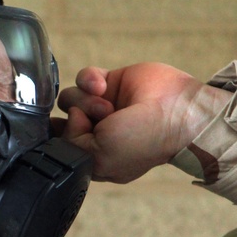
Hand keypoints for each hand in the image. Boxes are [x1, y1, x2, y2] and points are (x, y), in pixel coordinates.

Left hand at [56, 63, 231, 182]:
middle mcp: (97, 133)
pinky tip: (103, 85)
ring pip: (71, 98)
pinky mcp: (109, 84)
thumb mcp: (100, 158)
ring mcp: (103, 107)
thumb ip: (71, 145)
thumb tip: (68, 119)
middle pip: (63, 121)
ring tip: (107, 105)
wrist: (177, 111)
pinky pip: (84, 78)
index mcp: (95, 157)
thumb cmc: (144, 141)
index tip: (72, 132)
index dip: (60, 138)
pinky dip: (89, 80)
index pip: (61, 146)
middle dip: (75, 119)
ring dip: (85, 100)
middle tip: (97, 120)